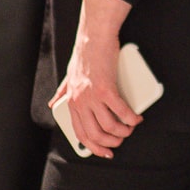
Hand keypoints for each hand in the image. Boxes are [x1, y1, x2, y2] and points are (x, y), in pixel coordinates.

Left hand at [50, 0, 140, 157]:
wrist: (94, 37)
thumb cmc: (84, 54)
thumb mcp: (68, 76)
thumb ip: (62, 92)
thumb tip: (53, 102)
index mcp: (72, 102)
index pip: (80, 133)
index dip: (94, 146)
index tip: (105, 151)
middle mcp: (80, 102)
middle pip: (95, 134)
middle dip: (111, 142)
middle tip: (121, 140)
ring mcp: (93, 97)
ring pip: (109, 126)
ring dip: (123, 132)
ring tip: (130, 128)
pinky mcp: (106, 89)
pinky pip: (121, 111)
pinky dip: (131, 118)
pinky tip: (136, 118)